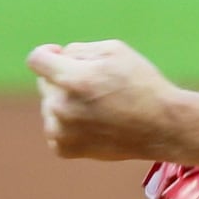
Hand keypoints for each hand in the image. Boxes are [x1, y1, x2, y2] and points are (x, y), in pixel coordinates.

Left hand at [26, 39, 175, 160]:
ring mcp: (60, 131)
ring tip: (98, 106)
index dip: (46, 52)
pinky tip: (93, 123)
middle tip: (97, 86)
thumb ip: (80, 49)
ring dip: (65, 101)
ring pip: (49, 105)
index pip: (36, 60)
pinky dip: (68, 123)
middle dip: (64, 78)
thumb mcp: (116, 51)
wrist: (162, 126)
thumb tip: (58, 57)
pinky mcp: (64, 149)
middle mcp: (61, 107)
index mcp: (73, 79)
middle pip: (46, 83)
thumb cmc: (142, 83)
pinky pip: (54, 128)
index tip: (57, 54)